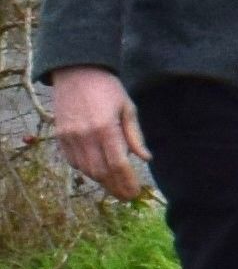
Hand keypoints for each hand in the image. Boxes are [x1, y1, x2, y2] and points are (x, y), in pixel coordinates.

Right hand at [41, 66, 146, 204]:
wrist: (76, 72)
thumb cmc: (107, 89)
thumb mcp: (128, 108)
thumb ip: (135, 135)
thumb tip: (145, 159)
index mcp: (105, 128)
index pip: (117, 164)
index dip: (127, 181)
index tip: (135, 192)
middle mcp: (85, 135)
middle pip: (100, 171)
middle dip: (115, 187)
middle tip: (127, 196)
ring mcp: (69, 137)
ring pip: (85, 169)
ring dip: (101, 181)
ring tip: (115, 187)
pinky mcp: (60, 136)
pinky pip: (73, 161)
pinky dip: (86, 170)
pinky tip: (98, 173)